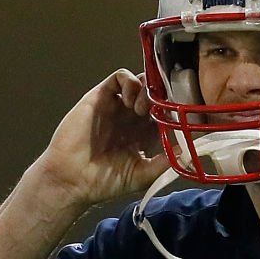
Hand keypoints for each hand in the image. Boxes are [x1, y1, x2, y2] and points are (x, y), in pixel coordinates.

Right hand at [34, 70, 171, 208]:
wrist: (72, 180)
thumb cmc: (103, 181)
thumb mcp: (142, 174)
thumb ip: (165, 162)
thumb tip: (187, 151)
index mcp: (143, 134)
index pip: (166, 113)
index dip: (175, 112)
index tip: (183, 118)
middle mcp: (131, 118)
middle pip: (155, 95)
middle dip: (163, 98)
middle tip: (163, 110)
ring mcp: (116, 106)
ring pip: (140, 83)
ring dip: (147, 90)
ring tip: (143, 109)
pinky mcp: (100, 97)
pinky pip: (119, 77)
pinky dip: (130, 81)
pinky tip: (132, 100)